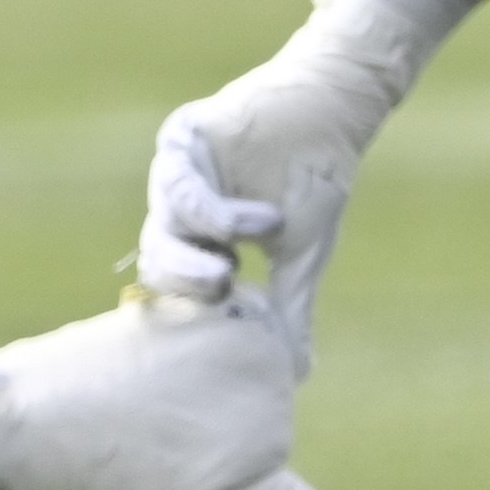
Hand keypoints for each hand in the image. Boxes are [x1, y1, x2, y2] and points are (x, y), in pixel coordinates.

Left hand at [131, 47, 401, 359]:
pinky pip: (180, 189)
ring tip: (236, 270)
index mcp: (199, 239)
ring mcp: (175, 172)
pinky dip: (219, 216)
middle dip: (186, 288)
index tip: (234, 330)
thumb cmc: (314, 183)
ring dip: (195, 262)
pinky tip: (262, 222)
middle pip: (155, 262)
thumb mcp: (301, 258)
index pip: (176, 288)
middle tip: (226, 295)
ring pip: (161, 231)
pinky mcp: (181, 140)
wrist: (334, 114)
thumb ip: (286, 309)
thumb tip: (293, 374)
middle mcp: (178, 208)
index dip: (198, 312)